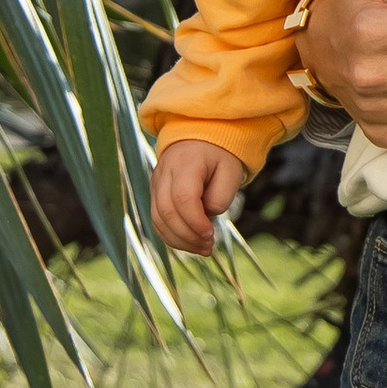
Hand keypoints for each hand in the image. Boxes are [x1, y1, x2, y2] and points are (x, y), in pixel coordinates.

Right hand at [151, 139, 247, 254]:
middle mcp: (165, 172)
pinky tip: (189, 242)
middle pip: (167, 212)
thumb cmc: (219, 156)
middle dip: (188, 236)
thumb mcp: (231, 172)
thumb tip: (207, 216)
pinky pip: (157, 220)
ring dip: (179, 240)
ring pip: (158, 219)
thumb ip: (221, 196)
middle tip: (208, 246)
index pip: (183, 198)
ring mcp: (156, 183)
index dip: (195, 221)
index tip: (211, 234)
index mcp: (186, 162)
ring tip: (202, 248)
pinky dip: (171, 236)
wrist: (200, 139)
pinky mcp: (155, 194)